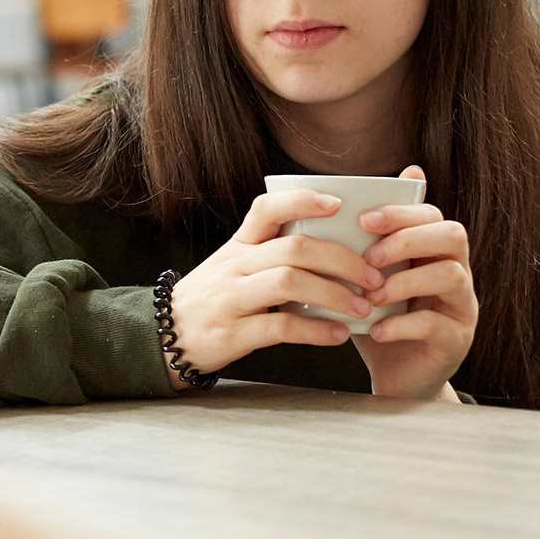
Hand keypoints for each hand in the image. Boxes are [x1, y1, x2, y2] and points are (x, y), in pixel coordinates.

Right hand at [164, 188, 383, 389]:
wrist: (165, 337)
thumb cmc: (214, 299)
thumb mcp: (234, 267)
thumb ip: (272, 254)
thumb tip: (336, 248)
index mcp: (238, 245)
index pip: (267, 209)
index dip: (303, 201)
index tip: (339, 205)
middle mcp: (234, 265)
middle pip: (293, 248)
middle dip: (342, 260)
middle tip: (374, 276)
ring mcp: (232, 298)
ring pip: (289, 283)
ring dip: (334, 294)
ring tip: (363, 308)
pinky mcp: (233, 333)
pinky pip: (280, 326)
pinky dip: (315, 331)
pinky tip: (338, 335)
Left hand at [351, 165, 478, 400]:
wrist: (391, 374)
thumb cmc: (375, 317)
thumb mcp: (364, 279)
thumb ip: (357, 246)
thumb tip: (330, 203)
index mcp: (434, 252)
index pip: (432, 215)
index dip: (401, 213)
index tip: (363, 220)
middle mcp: (457, 273)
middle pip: (453, 235)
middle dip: (407, 240)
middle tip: (369, 258)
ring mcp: (461, 307)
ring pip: (451, 276)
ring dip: (404, 282)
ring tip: (370, 297)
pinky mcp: (456, 341)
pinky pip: (437, 324)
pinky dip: (401, 325)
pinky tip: (375, 330)